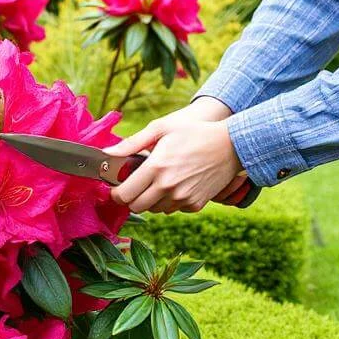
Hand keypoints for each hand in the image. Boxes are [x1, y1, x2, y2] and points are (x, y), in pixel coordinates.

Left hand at [105, 115, 242, 213]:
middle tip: (134, 186)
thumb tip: (108, 154)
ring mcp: (182, 198)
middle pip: (136, 207)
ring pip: (154, 210)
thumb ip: (132, 143)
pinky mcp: (195, 204)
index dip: (115, 194)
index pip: (124, 194)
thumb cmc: (194, 132)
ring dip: (151, 200)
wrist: (231, 145)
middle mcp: (168, 186)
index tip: (116, 189)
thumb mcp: (161, 129)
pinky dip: (170, 201)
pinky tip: (176, 184)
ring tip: (158, 181)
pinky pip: (173, 209)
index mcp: (156, 167)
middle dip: (131, 198)